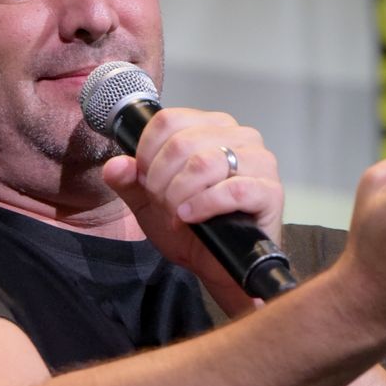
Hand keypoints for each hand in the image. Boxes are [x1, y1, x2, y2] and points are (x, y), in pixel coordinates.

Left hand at [103, 107, 283, 307]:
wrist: (216, 265)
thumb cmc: (190, 228)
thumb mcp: (148, 203)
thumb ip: (129, 182)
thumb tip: (115, 166)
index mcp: (211, 127)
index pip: (167, 120)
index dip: (146, 154)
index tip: (146, 181)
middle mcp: (239, 136)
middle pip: (182, 143)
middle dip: (161, 180)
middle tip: (163, 203)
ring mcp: (259, 162)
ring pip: (205, 163)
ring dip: (180, 194)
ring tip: (177, 213)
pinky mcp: (270, 191)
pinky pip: (233, 189)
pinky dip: (203, 205)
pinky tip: (191, 217)